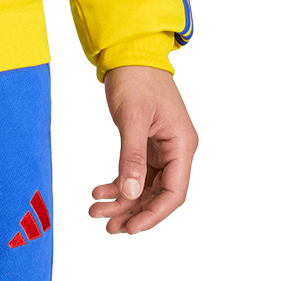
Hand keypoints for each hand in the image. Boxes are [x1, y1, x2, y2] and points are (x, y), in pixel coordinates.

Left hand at [90, 64, 196, 233]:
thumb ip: (132, 157)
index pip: (173, 192)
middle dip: (132, 211)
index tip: (131, 228)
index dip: (153, 214)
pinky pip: (136, 171)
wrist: (129, 53)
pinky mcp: (147, 143)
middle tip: (107, 224)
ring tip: (98, 211)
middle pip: (157, 194)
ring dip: (123, 200)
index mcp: (182, 144)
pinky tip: (101, 190)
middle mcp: (176, 149)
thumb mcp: (132, 118)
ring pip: (144, 186)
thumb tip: (131, 193)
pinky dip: (119, 182)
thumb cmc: (136, 77)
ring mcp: (162, 147)